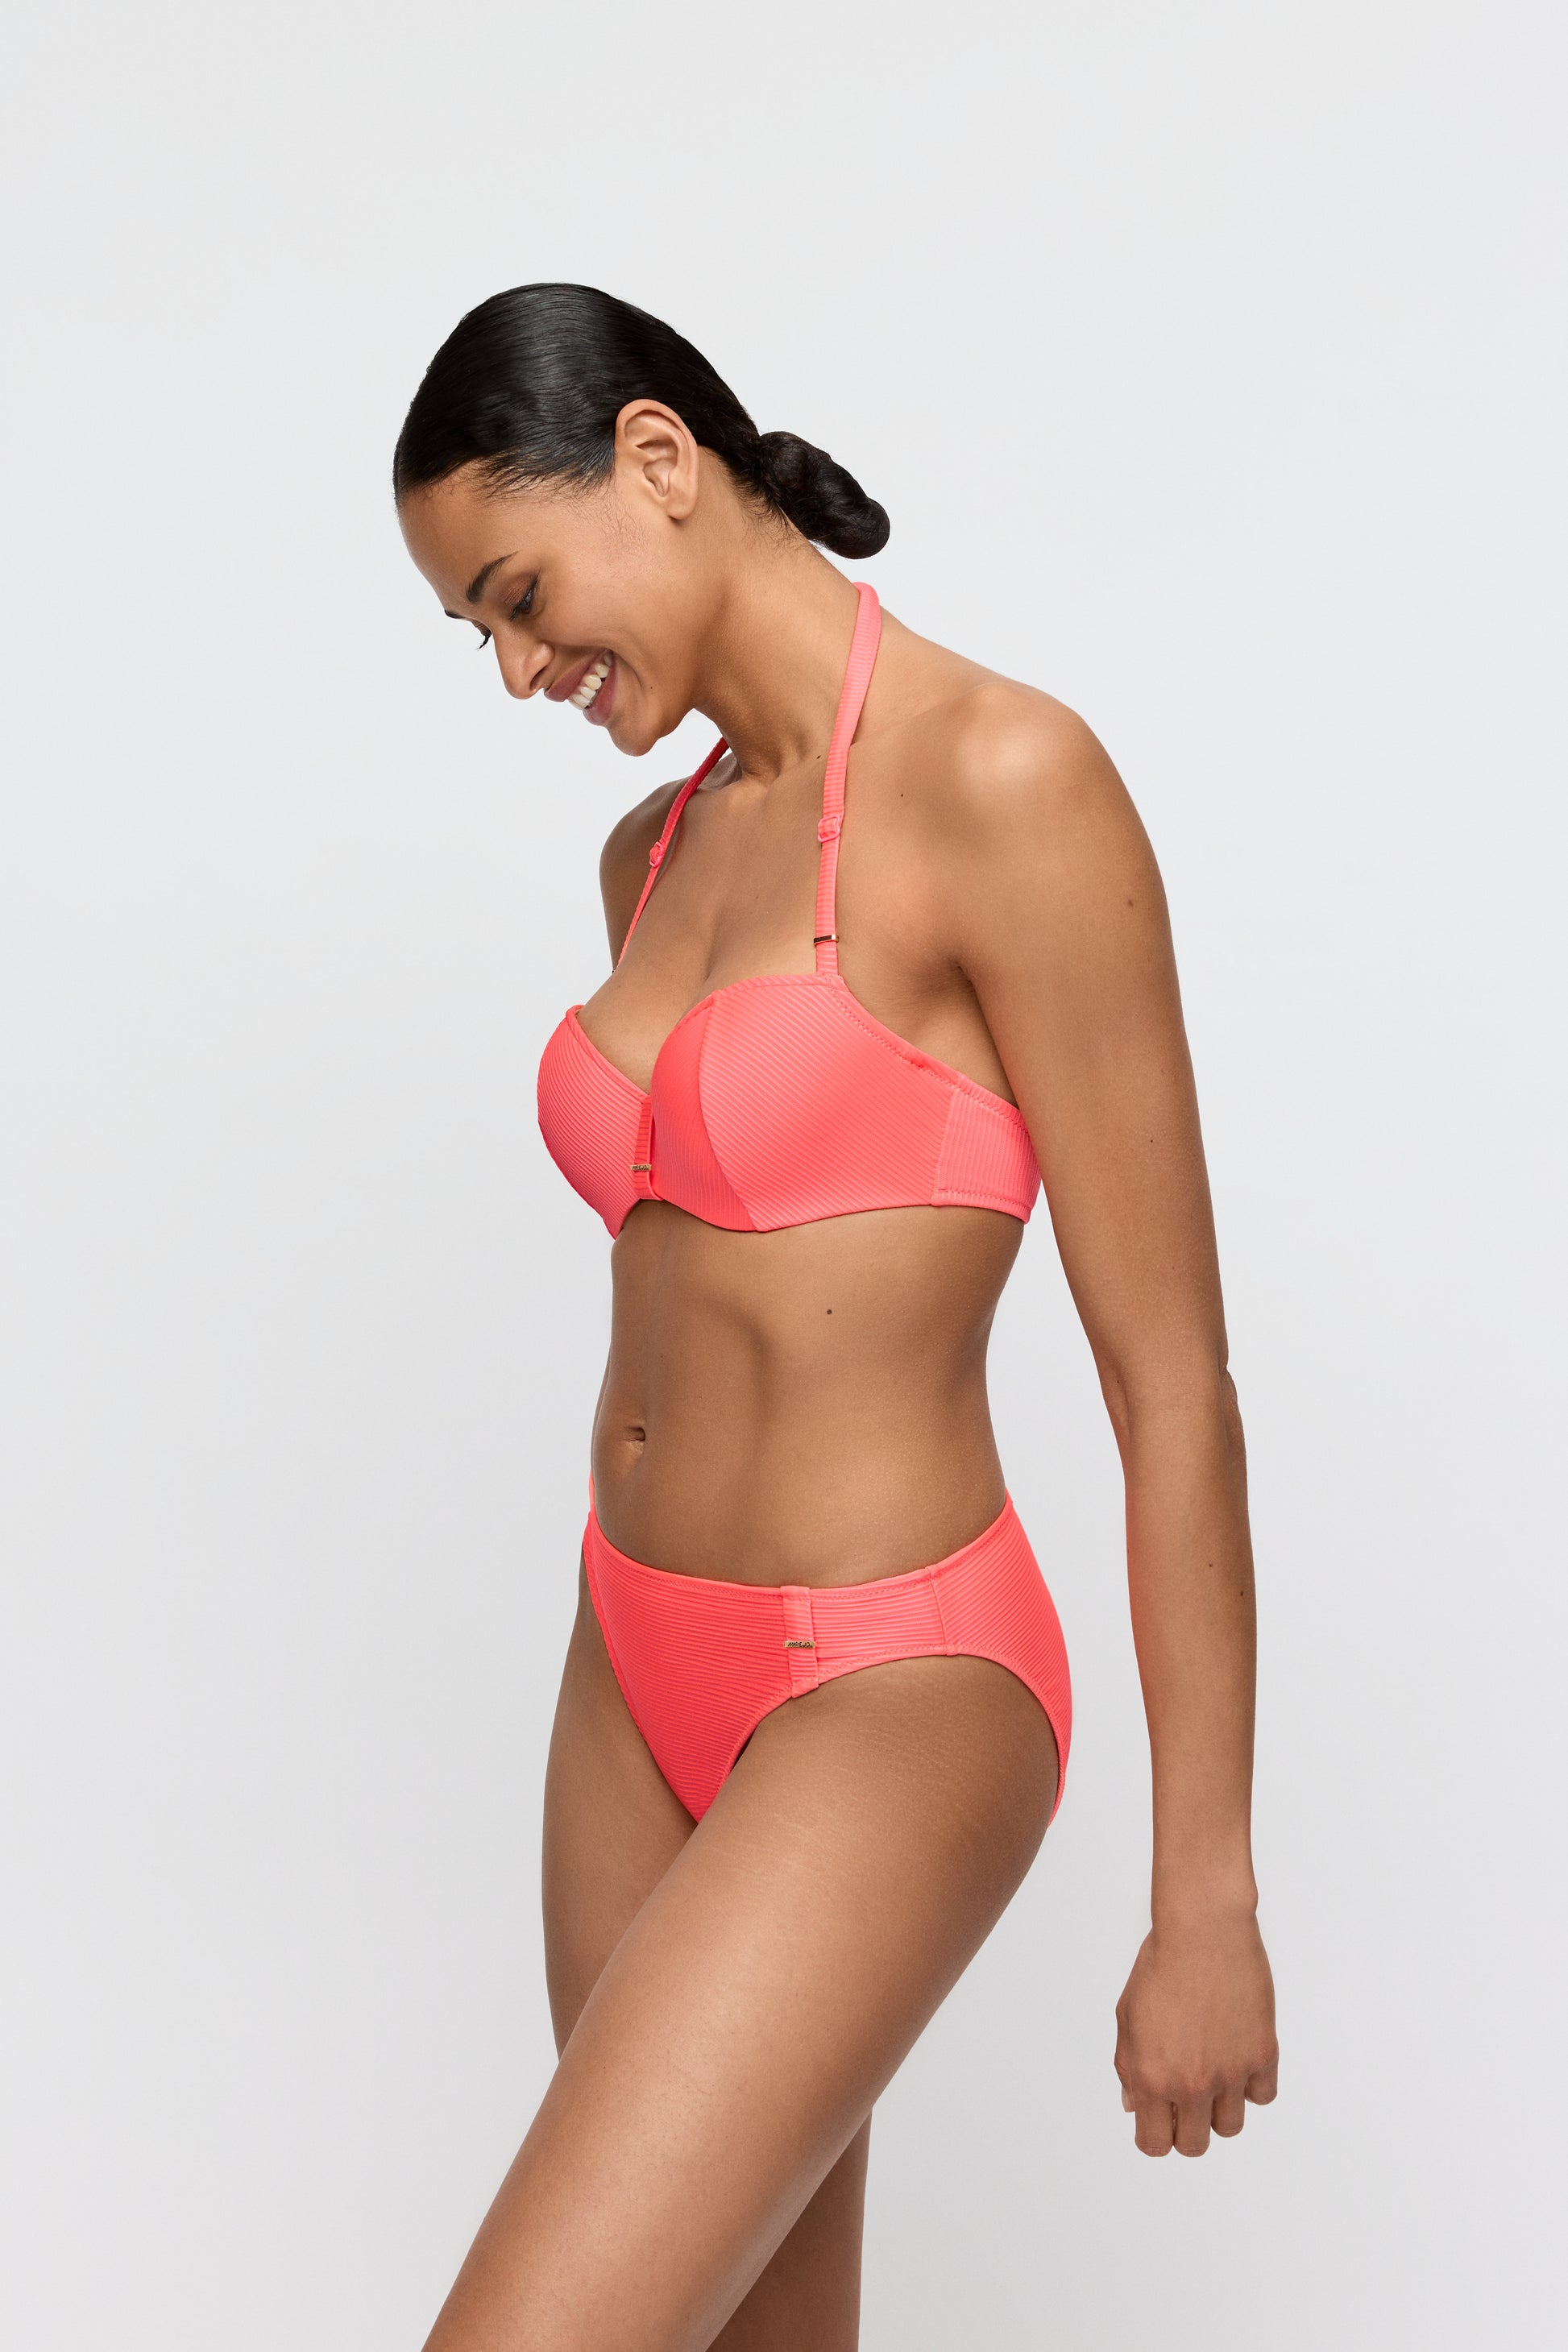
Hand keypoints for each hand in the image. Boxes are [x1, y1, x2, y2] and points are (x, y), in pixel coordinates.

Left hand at [1113, 1907, 1277, 2156]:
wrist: (1204, 1929)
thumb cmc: (1161, 1965)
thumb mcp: (1127, 2016)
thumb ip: (1129, 2068)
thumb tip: (1135, 2107)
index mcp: (1150, 2076)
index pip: (1154, 2144)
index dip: (1155, 2134)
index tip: (1159, 2119)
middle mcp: (1190, 2083)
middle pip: (1194, 2145)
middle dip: (1186, 2128)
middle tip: (1185, 2098)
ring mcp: (1230, 2072)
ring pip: (1229, 2127)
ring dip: (1219, 2108)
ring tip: (1211, 2071)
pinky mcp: (1262, 2055)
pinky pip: (1262, 2096)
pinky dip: (1251, 2084)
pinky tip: (1236, 2054)